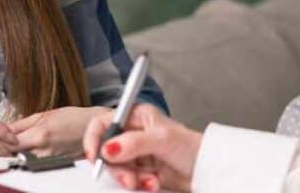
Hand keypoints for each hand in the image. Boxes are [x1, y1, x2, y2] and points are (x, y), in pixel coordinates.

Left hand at [9, 106, 109, 156]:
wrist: (94, 129)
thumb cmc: (72, 117)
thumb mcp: (44, 114)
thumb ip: (20, 124)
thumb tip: (2, 129)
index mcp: (39, 135)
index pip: (7, 145)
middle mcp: (42, 151)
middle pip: (12, 156)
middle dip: (1, 151)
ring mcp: (48, 161)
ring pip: (21, 162)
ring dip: (12, 156)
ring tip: (7, 148)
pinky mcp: (53, 166)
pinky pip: (33, 164)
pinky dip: (25, 159)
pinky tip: (25, 152)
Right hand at [83, 104, 202, 191]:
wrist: (204, 169)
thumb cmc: (190, 147)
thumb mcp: (162, 139)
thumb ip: (134, 143)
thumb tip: (108, 148)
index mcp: (135, 116)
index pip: (103, 123)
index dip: (94, 139)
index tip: (96, 156)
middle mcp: (132, 133)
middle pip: (106, 150)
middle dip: (116, 167)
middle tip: (128, 178)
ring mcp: (135, 153)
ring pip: (116, 168)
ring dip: (130, 178)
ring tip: (147, 181)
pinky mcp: (140, 170)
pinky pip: (128, 179)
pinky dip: (140, 184)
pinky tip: (152, 182)